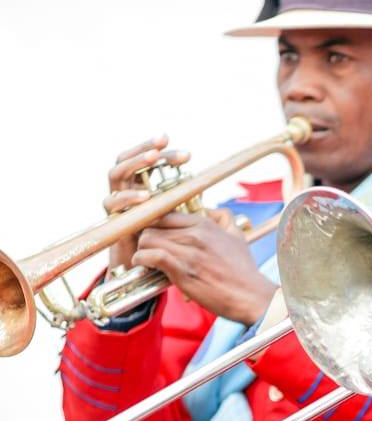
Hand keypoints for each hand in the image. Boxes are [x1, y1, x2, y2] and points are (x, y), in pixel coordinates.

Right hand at [103, 134, 190, 273]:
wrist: (145, 276)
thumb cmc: (165, 250)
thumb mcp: (181, 227)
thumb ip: (190, 211)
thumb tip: (211, 201)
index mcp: (143, 189)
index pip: (148, 162)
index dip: (162, 152)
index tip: (182, 151)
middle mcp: (127, 192)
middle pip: (130, 160)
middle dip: (146, 149)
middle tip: (163, 144)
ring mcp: (117, 204)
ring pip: (116, 174)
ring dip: (134, 164)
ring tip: (152, 160)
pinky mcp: (110, 220)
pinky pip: (112, 203)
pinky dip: (127, 197)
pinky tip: (144, 196)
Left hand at [132, 208, 276, 324]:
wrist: (251, 296)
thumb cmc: (243, 270)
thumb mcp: (238, 236)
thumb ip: (224, 218)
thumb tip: (211, 210)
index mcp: (204, 223)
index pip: (165, 212)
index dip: (153, 223)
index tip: (152, 234)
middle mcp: (195, 234)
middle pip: (152, 225)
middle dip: (145, 236)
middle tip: (145, 248)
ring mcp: (188, 251)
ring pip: (147, 238)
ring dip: (141, 249)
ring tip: (144, 258)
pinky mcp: (182, 270)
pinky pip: (152, 256)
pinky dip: (142, 260)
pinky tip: (144, 265)